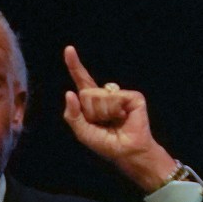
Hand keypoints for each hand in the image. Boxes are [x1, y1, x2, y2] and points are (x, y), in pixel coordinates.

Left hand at [61, 45, 179, 191]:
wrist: (127, 152)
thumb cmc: (106, 143)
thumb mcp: (82, 132)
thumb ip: (72, 114)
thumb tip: (69, 93)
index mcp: (92, 101)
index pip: (82, 80)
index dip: (75, 65)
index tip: (69, 49)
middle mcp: (106, 94)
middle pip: (86, 93)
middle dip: (90, 112)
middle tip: (103, 123)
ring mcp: (120, 94)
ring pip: (99, 96)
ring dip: (103, 114)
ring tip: (114, 122)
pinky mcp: (133, 97)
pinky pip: (115, 98)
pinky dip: (116, 111)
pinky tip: (124, 118)